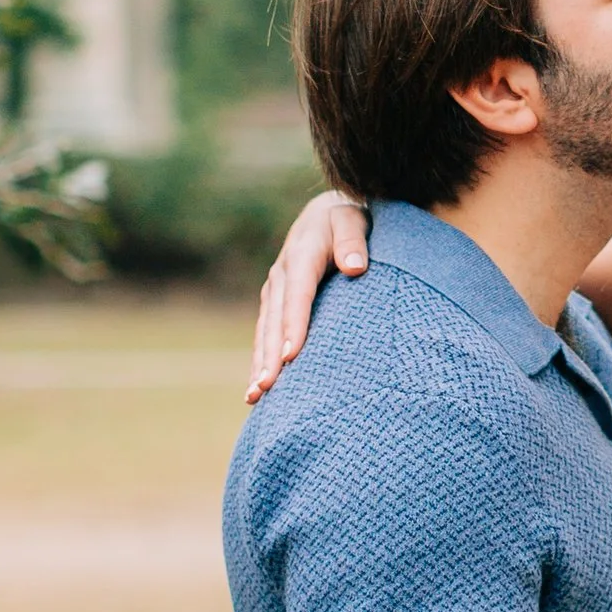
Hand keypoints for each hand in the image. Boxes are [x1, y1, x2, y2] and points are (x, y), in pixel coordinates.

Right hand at [248, 189, 370, 401]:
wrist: (327, 214)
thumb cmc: (348, 219)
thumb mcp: (354, 219)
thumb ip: (354, 241)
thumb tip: (356, 268)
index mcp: (302, 255)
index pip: (298, 294)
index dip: (293, 325)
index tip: (291, 356)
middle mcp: (282, 275)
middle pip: (274, 320)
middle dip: (269, 355)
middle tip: (266, 387)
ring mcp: (274, 290)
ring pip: (264, 331)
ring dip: (259, 363)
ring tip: (255, 396)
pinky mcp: (274, 302)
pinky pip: (264, 334)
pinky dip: (259, 359)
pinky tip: (257, 389)